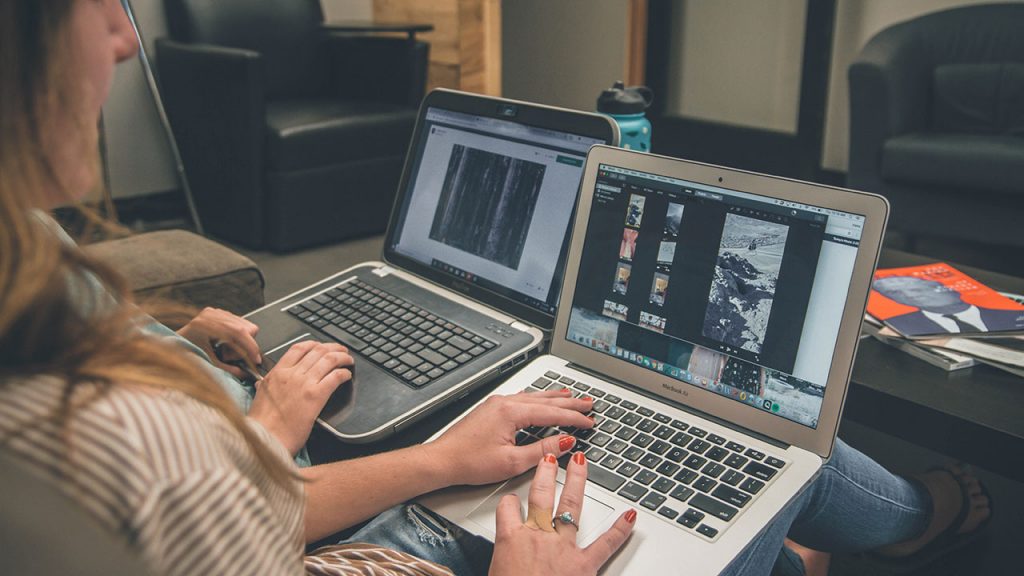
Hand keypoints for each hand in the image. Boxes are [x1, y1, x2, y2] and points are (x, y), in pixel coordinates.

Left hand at [177, 307, 260, 379]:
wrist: (171, 346)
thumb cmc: (186, 354)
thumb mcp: (209, 364)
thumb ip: (229, 369)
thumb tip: (246, 374)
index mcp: (208, 325)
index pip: (240, 332)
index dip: (252, 347)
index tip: (256, 360)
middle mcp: (212, 315)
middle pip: (246, 327)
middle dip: (245, 344)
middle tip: (230, 356)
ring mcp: (214, 312)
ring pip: (244, 324)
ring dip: (240, 340)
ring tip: (224, 349)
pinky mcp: (216, 312)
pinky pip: (237, 321)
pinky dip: (235, 334)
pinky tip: (223, 342)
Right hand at [248, 341, 352, 455]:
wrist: (265, 439)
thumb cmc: (262, 424)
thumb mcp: (259, 397)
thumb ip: (264, 386)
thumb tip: (261, 383)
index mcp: (277, 373)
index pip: (298, 348)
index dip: (314, 344)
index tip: (321, 346)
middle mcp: (291, 374)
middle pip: (317, 351)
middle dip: (333, 348)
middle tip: (341, 350)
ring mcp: (304, 384)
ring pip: (329, 360)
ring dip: (342, 358)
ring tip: (348, 360)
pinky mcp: (316, 396)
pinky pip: (335, 377)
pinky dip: (344, 374)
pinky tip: (347, 376)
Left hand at [428, 388, 594, 485]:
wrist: (442, 460)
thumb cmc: (470, 462)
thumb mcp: (512, 462)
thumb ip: (542, 451)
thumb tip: (564, 443)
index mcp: (511, 412)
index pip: (552, 413)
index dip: (574, 418)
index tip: (590, 421)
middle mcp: (504, 402)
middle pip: (545, 400)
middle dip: (570, 403)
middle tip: (589, 404)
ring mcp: (497, 404)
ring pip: (533, 397)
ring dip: (554, 398)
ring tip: (571, 396)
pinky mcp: (491, 410)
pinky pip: (522, 399)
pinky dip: (538, 400)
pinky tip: (540, 399)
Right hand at [489, 451, 635, 575]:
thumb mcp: (494, 574)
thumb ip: (498, 563)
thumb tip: (490, 570)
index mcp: (510, 541)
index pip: (506, 509)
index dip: (508, 502)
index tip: (511, 500)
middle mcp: (537, 538)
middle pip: (540, 496)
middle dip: (545, 474)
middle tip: (549, 458)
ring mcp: (562, 548)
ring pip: (570, 506)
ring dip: (576, 482)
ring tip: (581, 463)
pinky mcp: (584, 565)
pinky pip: (605, 544)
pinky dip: (620, 530)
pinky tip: (630, 516)